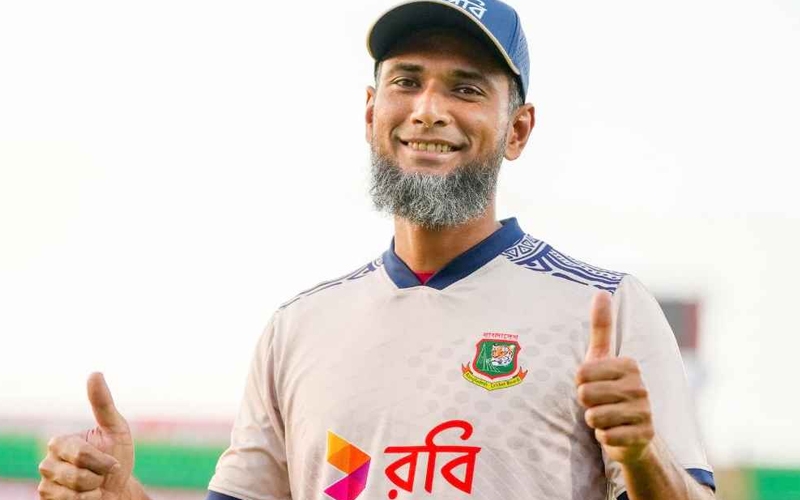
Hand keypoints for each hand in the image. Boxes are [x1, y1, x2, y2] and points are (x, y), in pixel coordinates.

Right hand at [38, 373, 134, 499]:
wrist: (118, 488)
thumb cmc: (117, 456)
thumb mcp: (116, 428)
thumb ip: (102, 403)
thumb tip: (94, 373)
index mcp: (60, 442)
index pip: (80, 454)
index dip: (102, 461)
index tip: (113, 462)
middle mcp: (48, 462)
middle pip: (76, 475)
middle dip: (99, 477)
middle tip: (102, 475)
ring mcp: (46, 483)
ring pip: (72, 492)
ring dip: (93, 491)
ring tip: (95, 486)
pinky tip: (87, 497)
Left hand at [575, 292, 653, 464]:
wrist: (633, 434)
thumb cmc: (610, 391)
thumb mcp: (602, 358)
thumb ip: (601, 327)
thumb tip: (601, 292)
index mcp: (629, 365)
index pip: (580, 373)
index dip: (580, 383)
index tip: (594, 385)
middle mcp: (640, 386)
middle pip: (584, 395)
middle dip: (586, 403)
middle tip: (600, 404)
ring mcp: (644, 412)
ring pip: (594, 417)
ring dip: (594, 421)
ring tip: (607, 418)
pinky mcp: (644, 436)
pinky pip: (605, 437)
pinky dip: (604, 438)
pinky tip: (615, 433)